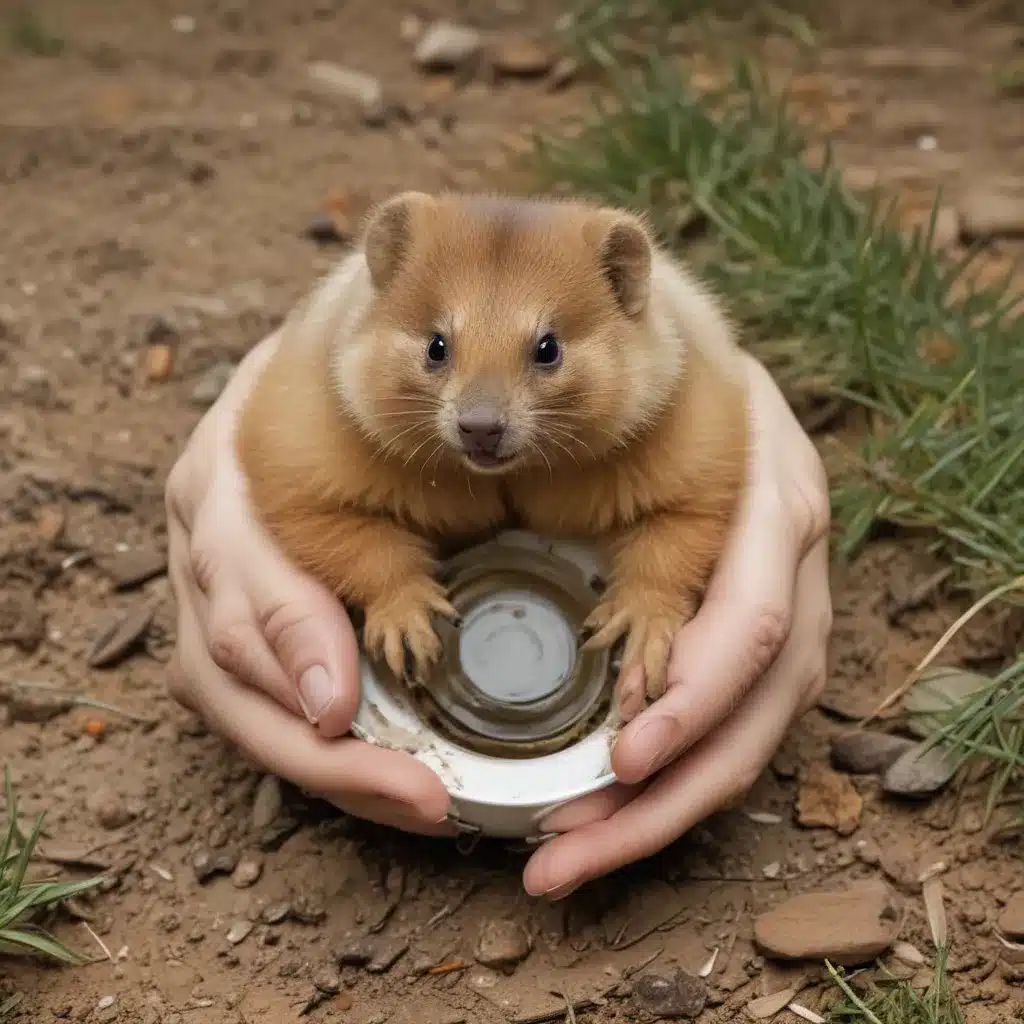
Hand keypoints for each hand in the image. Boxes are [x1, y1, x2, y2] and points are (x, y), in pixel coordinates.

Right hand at [165, 333, 451, 833]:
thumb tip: (412, 569)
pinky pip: (257, 712)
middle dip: (320, 751)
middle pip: (226, 671)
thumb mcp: (343, 415)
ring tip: (417, 805)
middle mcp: (198, 549)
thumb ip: (365, 474)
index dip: (291, 649)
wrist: (295, 383)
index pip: (242, 579)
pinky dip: (325, 758)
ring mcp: (201, 597)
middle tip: (417, 795)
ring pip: (232, 707)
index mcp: (220, 483)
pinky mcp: (226, 636)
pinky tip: (391, 785)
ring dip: (327, 771)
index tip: (341, 710)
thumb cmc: (335, 397)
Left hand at [522, 354, 831, 896]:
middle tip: (565, 854)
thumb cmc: (686, 391)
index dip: (693, 704)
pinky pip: (724, 735)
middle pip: (752, 722)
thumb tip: (550, 513)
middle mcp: (797, 583)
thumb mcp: (679, 402)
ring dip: (656, 816)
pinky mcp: (757, 656)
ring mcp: (787, 626)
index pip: (750, 630)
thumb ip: (644, 454)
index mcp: (779, 515)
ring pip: (742, 749)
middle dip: (663, 802)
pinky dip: (666, 785)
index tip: (620, 761)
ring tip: (566, 857)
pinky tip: (605, 815)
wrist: (725, 386)